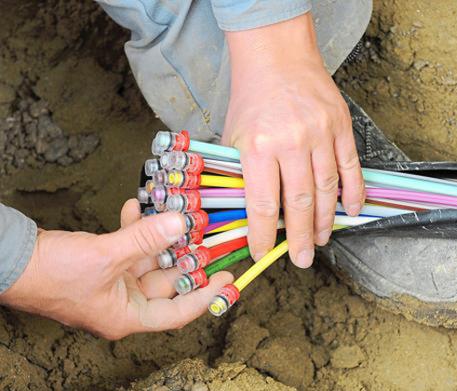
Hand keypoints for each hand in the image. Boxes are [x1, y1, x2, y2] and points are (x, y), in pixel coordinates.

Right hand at [0, 199, 232, 339]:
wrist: (10, 260)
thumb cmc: (51, 274)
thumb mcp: (107, 255)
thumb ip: (146, 239)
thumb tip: (182, 224)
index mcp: (127, 316)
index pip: (178, 312)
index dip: (206, 295)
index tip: (227, 277)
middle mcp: (123, 302)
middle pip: (166, 281)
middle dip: (184, 255)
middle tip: (205, 234)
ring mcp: (112, 283)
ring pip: (149, 259)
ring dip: (159, 235)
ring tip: (174, 212)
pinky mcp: (102, 264)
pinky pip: (128, 247)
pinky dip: (135, 228)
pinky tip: (138, 206)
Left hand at [222, 13, 364, 267]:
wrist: (277, 56)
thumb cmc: (252, 98)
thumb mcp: (233, 136)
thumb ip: (241, 173)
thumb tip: (252, 213)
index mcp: (258, 147)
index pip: (263, 204)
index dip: (264, 235)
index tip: (264, 253)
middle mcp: (291, 143)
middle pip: (300, 203)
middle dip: (301, 237)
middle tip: (302, 258)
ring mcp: (320, 134)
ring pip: (327, 190)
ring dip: (326, 221)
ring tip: (321, 239)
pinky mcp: (341, 127)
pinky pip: (351, 168)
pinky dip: (353, 193)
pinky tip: (352, 210)